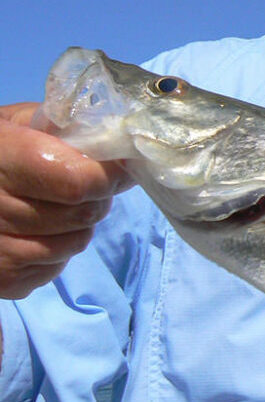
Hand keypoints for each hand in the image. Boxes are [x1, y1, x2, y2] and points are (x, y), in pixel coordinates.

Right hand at [0, 103, 130, 299]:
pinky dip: (55, 252)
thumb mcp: (14, 122)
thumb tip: (115, 144)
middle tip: (84, 186)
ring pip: (74, 244)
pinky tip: (32, 232)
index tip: (117, 168)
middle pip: (82, 215)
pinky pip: (54, 268)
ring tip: (53, 207)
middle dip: (96, 199)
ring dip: (77, 227)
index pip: (78, 182)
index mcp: (1, 158)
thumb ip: (60, 128)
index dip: (107, 176)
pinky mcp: (1, 279)